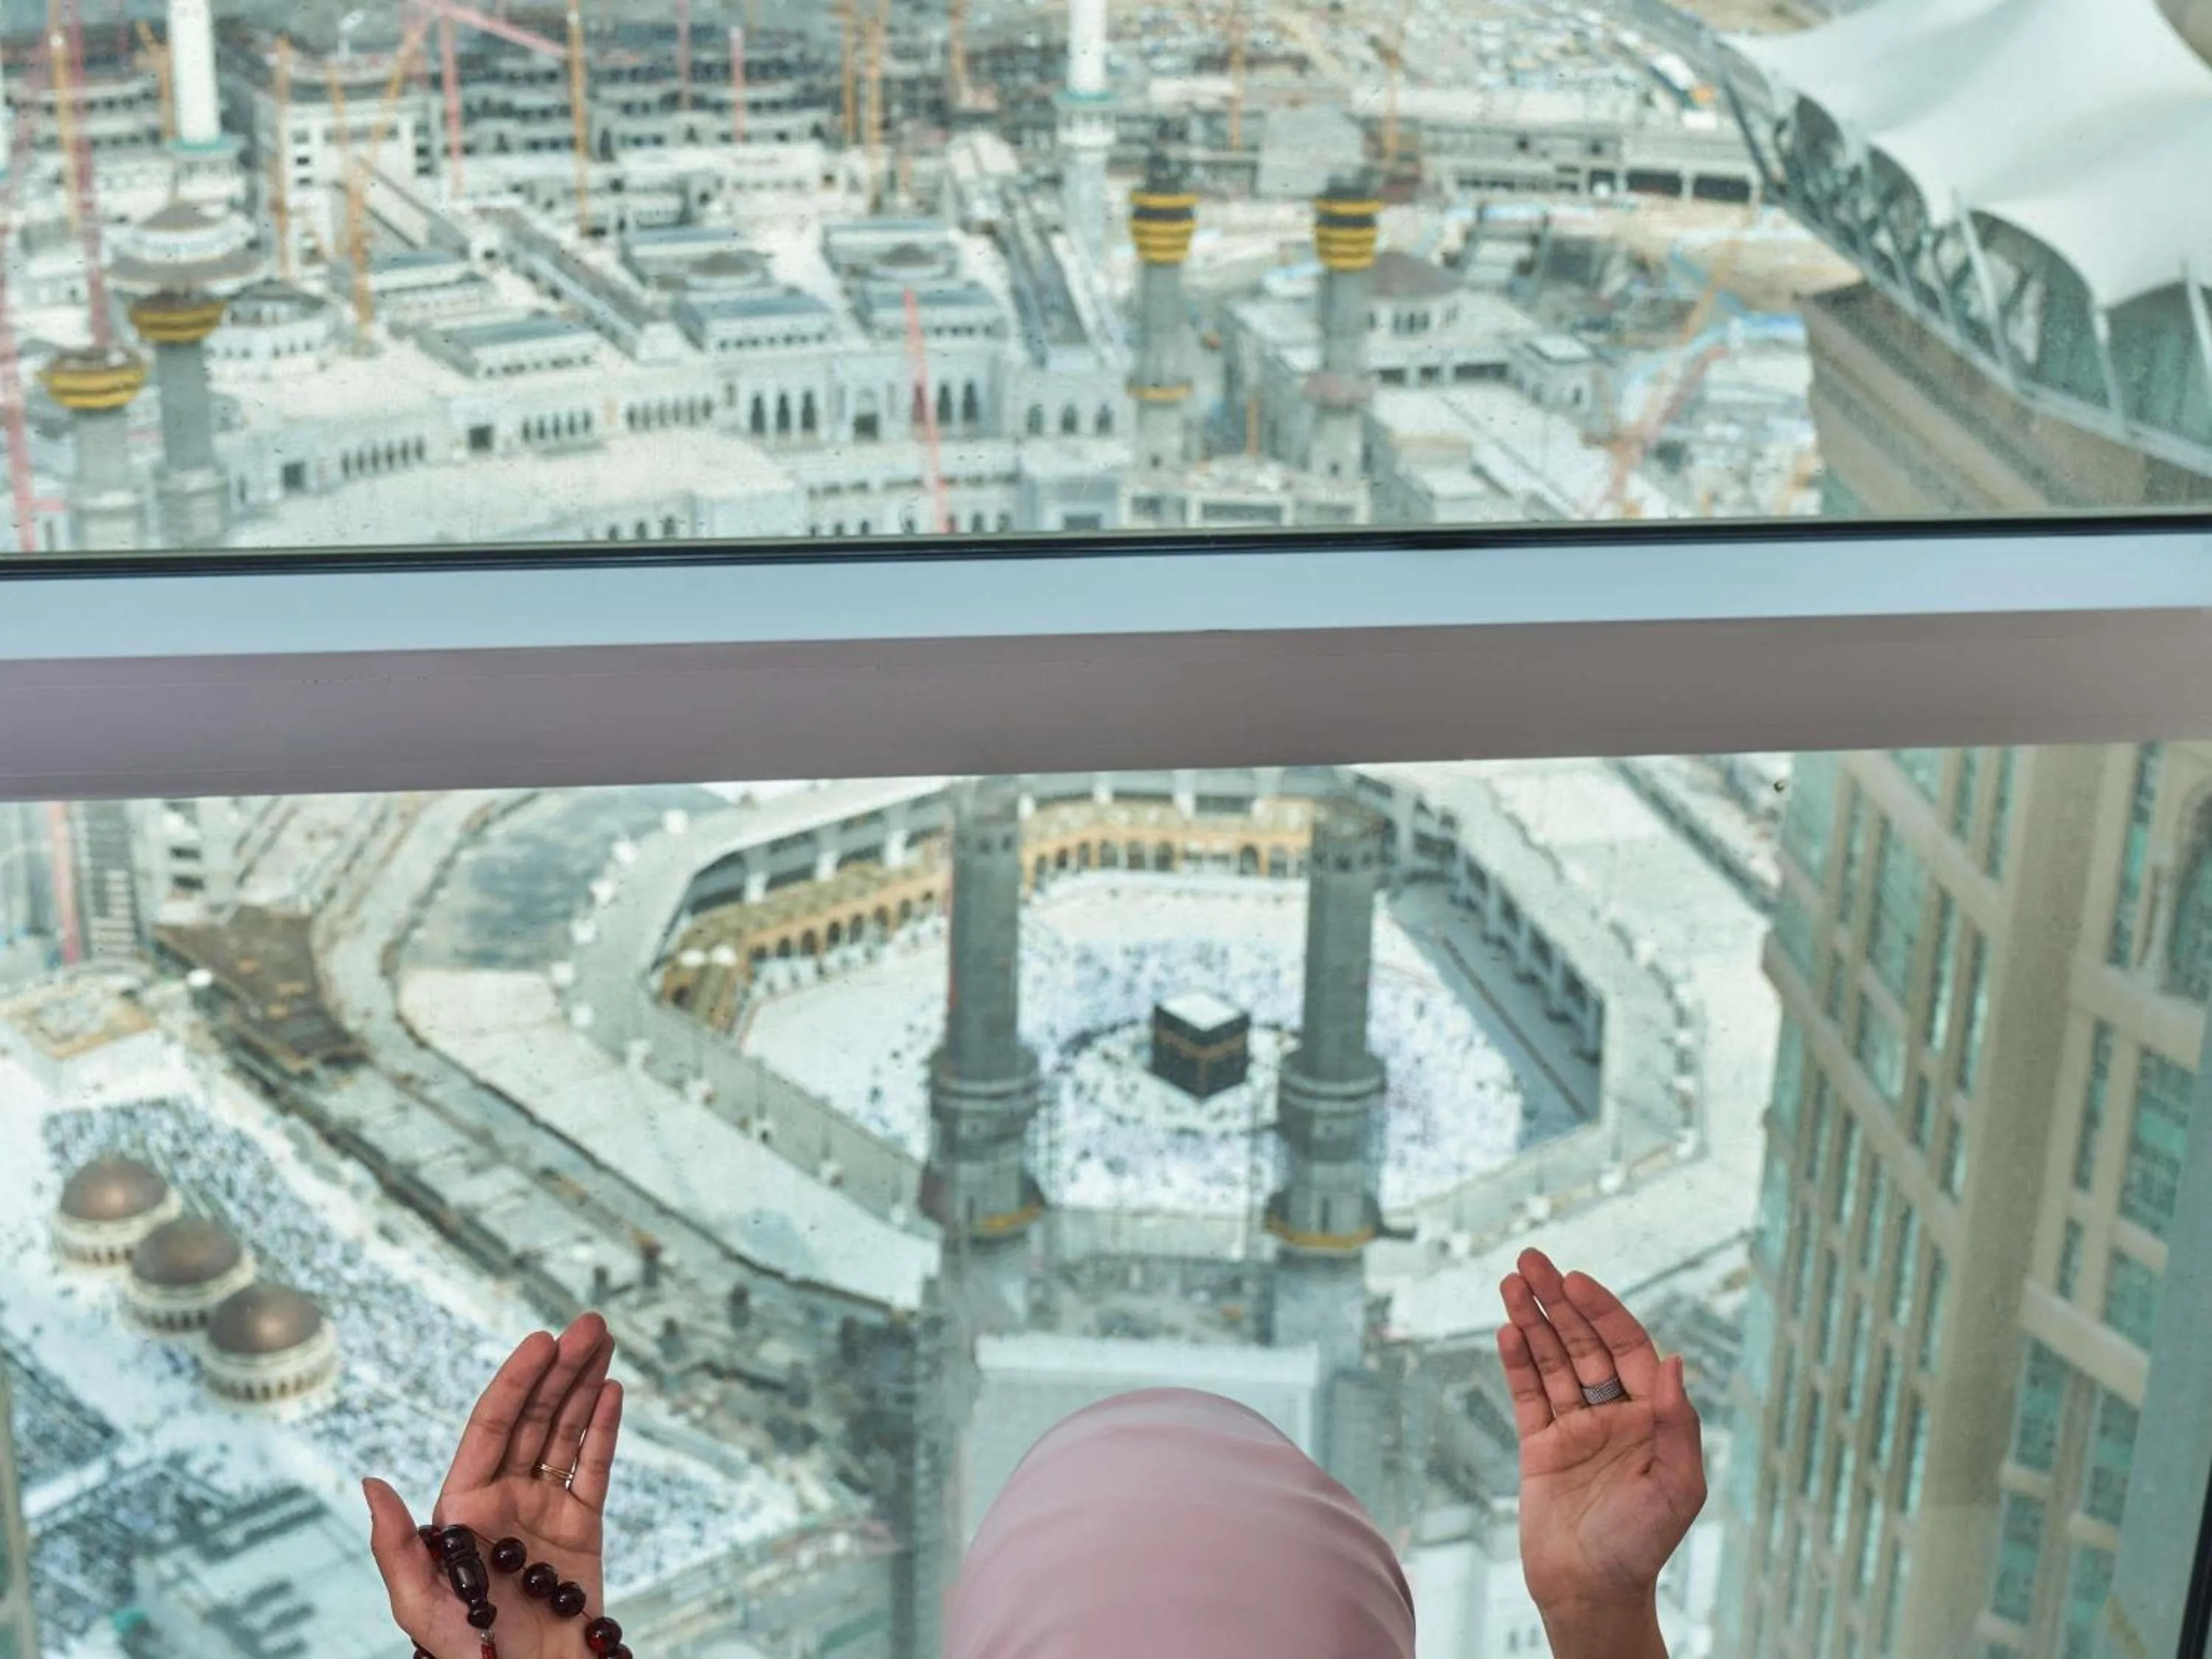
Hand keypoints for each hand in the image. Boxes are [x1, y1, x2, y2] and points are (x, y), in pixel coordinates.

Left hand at [365, 1313, 622, 1658]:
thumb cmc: (467, 1654)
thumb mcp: (419, 1604)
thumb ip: (395, 1544)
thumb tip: (370, 1483)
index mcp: (463, 1505)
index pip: (493, 1426)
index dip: (517, 1382)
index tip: (540, 1342)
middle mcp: (503, 1497)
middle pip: (535, 1418)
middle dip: (561, 1369)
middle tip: (587, 1324)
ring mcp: (545, 1510)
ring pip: (567, 1432)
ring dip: (585, 1384)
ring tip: (602, 1339)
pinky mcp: (583, 1528)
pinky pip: (594, 1468)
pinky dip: (605, 1429)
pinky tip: (612, 1390)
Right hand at [1495, 1250, 1703, 1656]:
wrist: (1591, 1592)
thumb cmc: (1642, 1545)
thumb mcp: (1676, 1486)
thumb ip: (1678, 1423)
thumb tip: (1676, 1360)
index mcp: (1652, 1418)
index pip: (1627, 1347)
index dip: (1603, 1312)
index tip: (1576, 1281)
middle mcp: (1614, 1414)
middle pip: (1584, 1344)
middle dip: (1559, 1301)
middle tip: (1531, 1260)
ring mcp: (1575, 1428)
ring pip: (1551, 1361)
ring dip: (1532, 1321)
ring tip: (1510, 1283)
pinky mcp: (1540, 1446)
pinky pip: (1527, 1395)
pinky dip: (1517, 1362)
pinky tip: (1508, 1331)